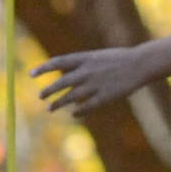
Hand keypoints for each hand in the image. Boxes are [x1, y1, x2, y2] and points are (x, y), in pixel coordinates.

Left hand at [32, 46, 148, 116]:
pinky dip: (78, 111)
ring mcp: (96, 85)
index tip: (31, 74)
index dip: (43, 68)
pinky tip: (73, 114)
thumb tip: (62, 73)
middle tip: (40, 96)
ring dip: (59, 103)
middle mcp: (87, 71)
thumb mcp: (96, 57)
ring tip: (50, 108)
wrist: (139, 64)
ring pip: (72, 97)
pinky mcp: (105, 97)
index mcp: (85, 58)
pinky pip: (87, 107)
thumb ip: (79, 65)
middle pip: (62, 82)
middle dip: (49, 90)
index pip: (58, 62)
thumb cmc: (117, 59)